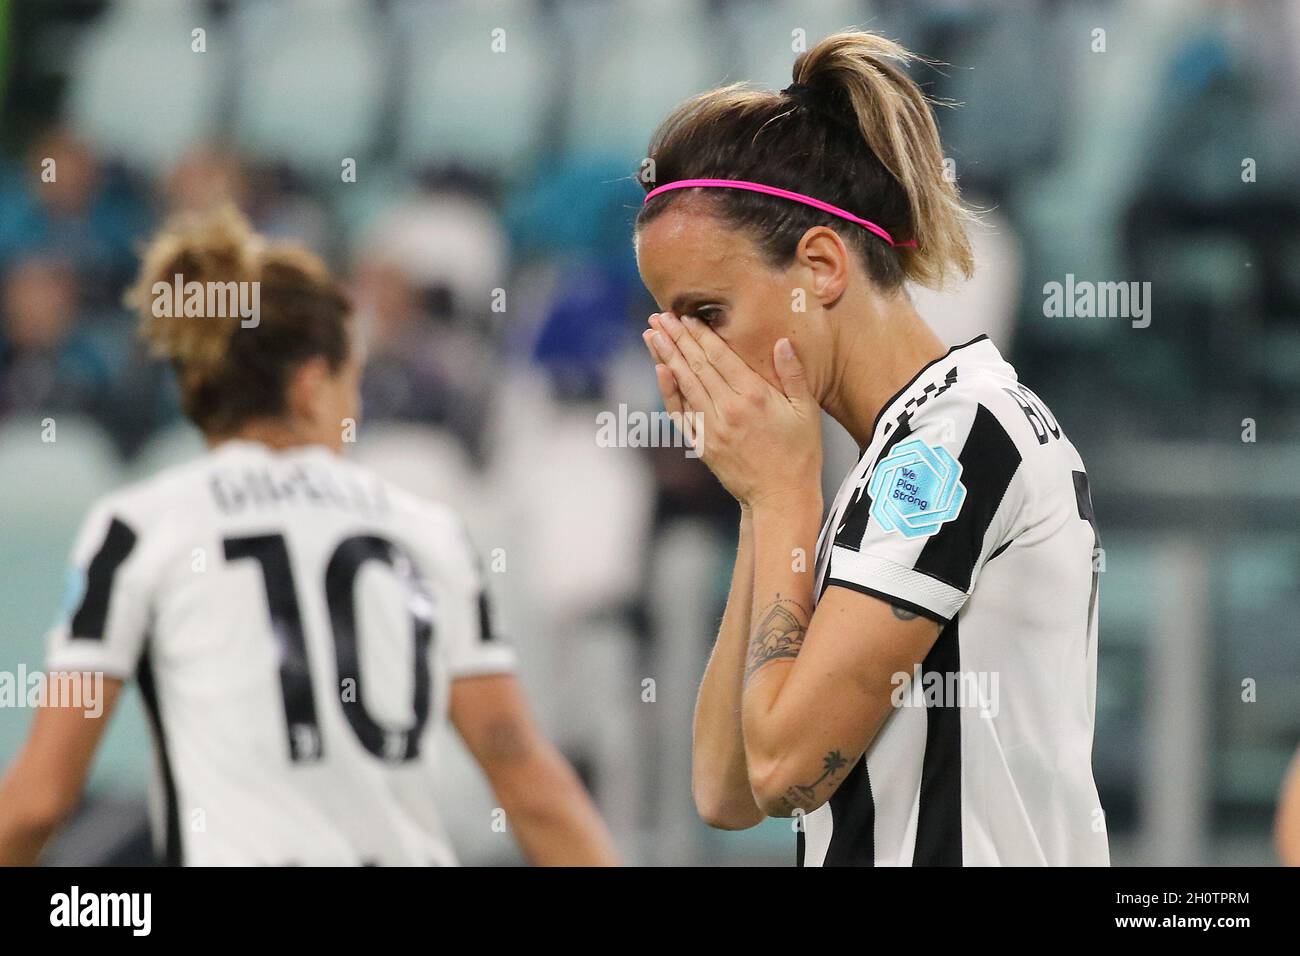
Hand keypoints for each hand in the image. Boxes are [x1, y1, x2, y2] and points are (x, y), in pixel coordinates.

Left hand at [642, 311, 821, 509]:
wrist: (781, 497)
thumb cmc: (800, 453)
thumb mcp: (806, 411)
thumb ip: (793, 375)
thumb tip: (782, 342)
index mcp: (754, 396)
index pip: (720, 357)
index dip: (701, 334)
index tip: (686, 316)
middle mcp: (728, 409)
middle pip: (697, 365)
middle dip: (676, 338)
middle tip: (659, 315)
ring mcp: (711, 428)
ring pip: (684, 384)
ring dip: (666, 357)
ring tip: (652, 334)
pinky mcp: (702, 444)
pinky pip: (680, 413)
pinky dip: (668, 391)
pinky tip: (660, 371)